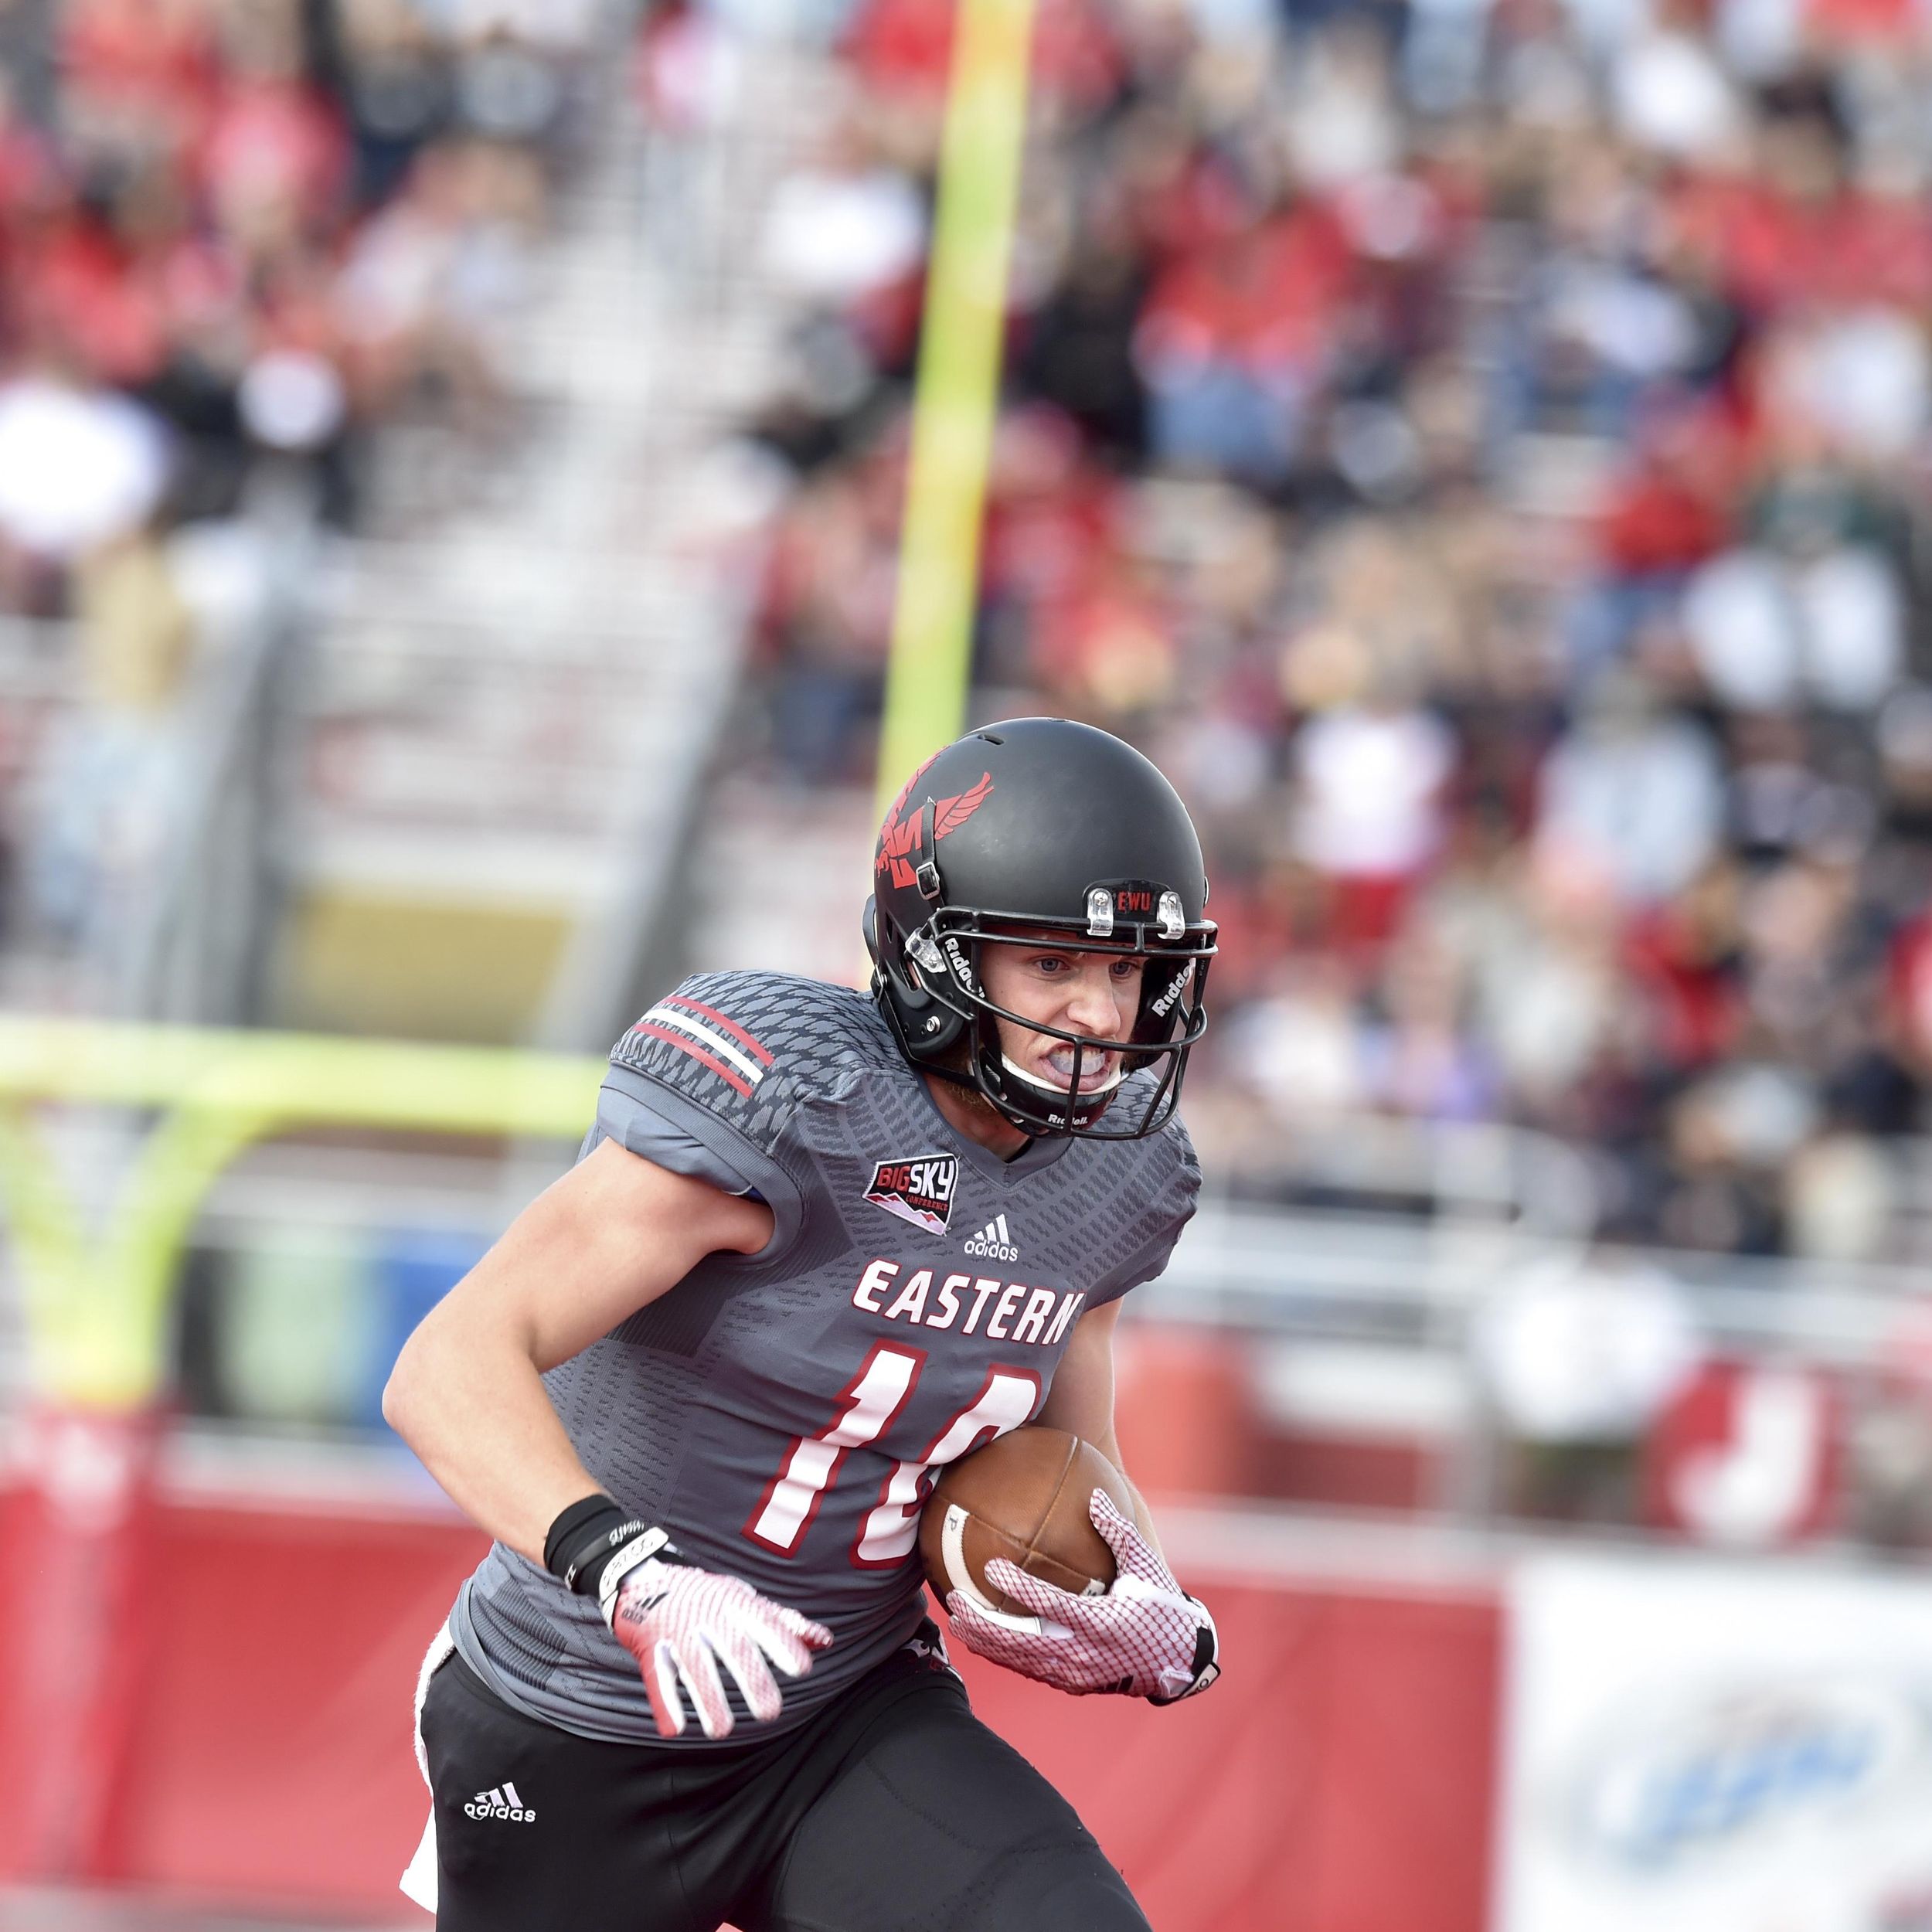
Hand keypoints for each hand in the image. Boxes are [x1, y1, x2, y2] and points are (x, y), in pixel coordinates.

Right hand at [600, 1546, 831, 1738]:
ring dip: (708, 1699)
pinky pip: (657, 1676)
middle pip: (732, 1647)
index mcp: (735, 1603)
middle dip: (751, 1678)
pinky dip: (665, 1703)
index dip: (783, 1643)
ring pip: (695, 1666)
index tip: (803, 1668)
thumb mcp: (746, 1602)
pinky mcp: (650, 1647)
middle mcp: (708, 1614)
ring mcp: (677, 1630)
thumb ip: (785, 1624)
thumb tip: (825, 1641)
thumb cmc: (709, 1598)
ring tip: (722, 1731)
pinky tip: (675, 1729)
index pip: (764, 1621)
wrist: (645, 1580)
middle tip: (770, 1713)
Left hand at [943, 1491, 1218, 1703]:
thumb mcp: (1145, 1565)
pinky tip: (980, 1641)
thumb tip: (1094, 1495)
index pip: (1050, 1604)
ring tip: (956, 1621)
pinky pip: (1029, 1669)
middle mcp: (1083, 1653)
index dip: (1019, 1587)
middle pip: (1021, 1641)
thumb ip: (1118, 1531)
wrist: (1176, 1660)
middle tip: (955, 1600)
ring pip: (1019, 1660)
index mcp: (1100, 1622)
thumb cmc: (1159, 1605)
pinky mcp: (1070, 1684)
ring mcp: (1074, 1673)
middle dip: (984, 1623)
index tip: (991, 1566)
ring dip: (984, 1642)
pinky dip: (1001, 1656)